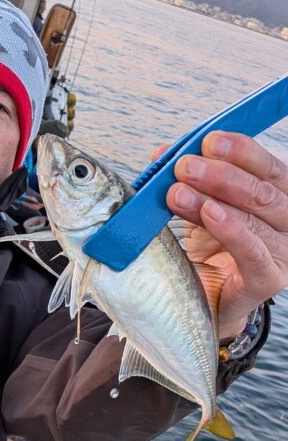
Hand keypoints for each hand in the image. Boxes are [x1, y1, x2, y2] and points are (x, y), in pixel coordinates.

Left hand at [164, 132, 287, 339]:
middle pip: (261, 191)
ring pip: (253, 218)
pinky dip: (230, 229)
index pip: (269, 168)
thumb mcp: (200, 206)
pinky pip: (252, 251)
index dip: (242, 151)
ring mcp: (282, 253)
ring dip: (213, 198)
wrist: (205, 300)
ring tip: (178, 191)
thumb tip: (164, 153)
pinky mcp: (268, 279)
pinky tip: (209, 213)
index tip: (209, 141)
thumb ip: (189, 179)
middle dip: (220, 174)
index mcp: (279, 198)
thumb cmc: (210, 249)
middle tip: (185, 166)